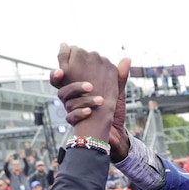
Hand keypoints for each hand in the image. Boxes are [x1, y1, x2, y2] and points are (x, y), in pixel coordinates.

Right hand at [50, 44, 130, 158]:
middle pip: (60, 87)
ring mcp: (72, 109)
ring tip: (100, 100)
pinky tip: (91, 111)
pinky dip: (80, 113)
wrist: (115, 131)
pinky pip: (71, 117)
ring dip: (81, 97)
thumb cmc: (113, 109)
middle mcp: (72, 97)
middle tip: (87, 84)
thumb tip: (128, 58)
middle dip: (69, 83)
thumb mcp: (117, 91)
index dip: (61, 69)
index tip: (65, 65)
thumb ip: (119, 76)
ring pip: (65, 100)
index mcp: (79, 86)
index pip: (65, 75)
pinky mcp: (76, 122)